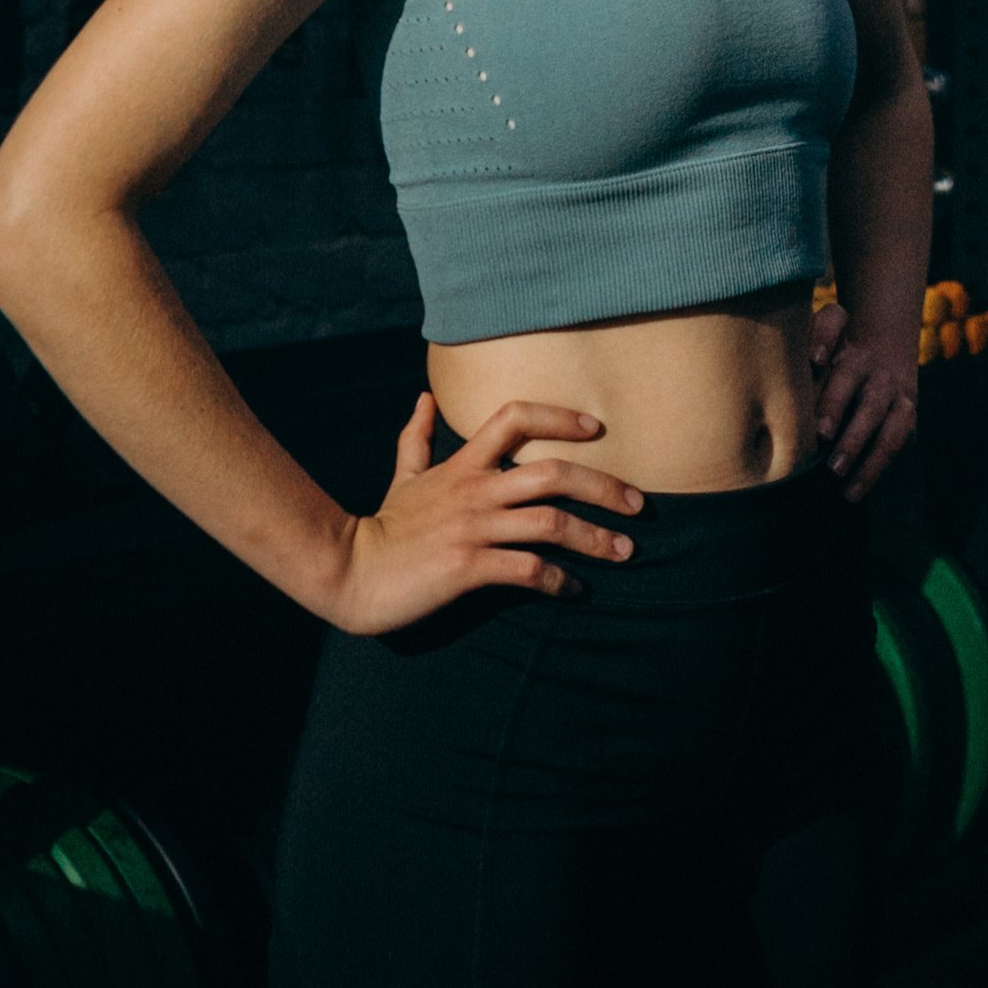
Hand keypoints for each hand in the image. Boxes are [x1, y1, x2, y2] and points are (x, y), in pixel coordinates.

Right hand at [327, 395, 642, 637]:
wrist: (350, 572)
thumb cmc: (385, 527)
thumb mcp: (403, 474)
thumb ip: (418, 437)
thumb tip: (424, 397)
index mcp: (463, 463)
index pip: (515, 417)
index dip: (558, 416)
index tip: (597, 427)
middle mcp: (475, 490)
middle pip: (552, 472)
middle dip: (603, 485)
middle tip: (637, 503)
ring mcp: (473, 528)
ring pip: (549, 523)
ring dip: (594, 538)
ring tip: (625, 551)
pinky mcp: (468, 568)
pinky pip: (527, 570)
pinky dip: (558, 580)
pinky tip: (575, 590)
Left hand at [811, 299, 916, 500]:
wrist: (889, 340)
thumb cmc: (843, 345)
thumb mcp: (832, 332)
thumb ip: (821, 343)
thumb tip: (813, 365)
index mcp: (858, 359)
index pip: (846, 382)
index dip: (834, 406)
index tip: (820, 433)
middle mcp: (884, 381)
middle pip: (872, 411)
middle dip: (854, 442)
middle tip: (832, 470)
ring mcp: (902, 401)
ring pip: (893, 435)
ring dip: (872, 465)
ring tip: (849, 494)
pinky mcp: (909, 420)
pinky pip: (900, 446)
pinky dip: (881, 468)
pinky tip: (860, 489)